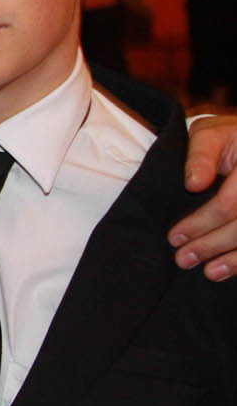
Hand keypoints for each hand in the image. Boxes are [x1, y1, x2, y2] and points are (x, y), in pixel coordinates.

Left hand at [169, 113, 236, 279]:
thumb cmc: (231, 138)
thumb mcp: (211, 134)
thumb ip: (200, 155)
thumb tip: (194, 184)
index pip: (230, 203)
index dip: (202, 223)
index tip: (174, 237)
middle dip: (213, 245)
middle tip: (183, 259)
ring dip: (235, 260)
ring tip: (208, 272)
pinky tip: (229, 269)